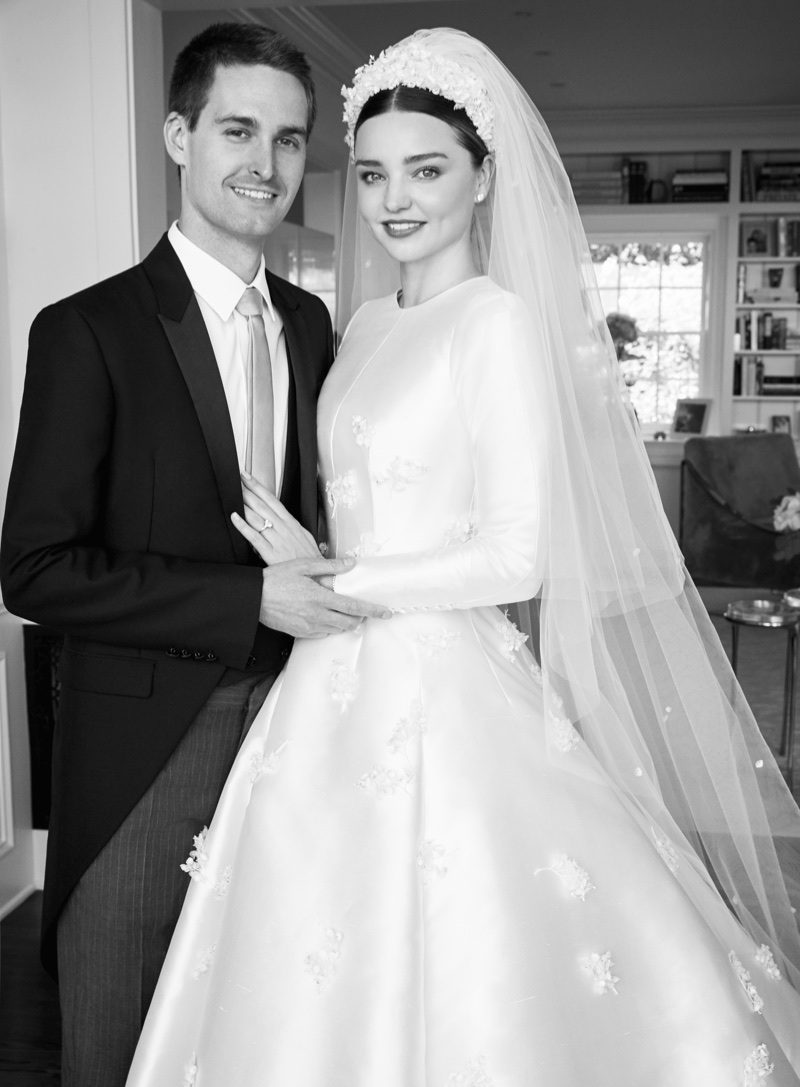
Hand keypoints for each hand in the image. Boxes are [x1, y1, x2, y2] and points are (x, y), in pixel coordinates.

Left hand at [235, 471, 320, 563]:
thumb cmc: (309, 558)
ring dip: (244, 505)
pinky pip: (254, 537)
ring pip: (257, 518)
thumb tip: (281, 518)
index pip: (272, 500)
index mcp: (291, 523)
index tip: (247, 477)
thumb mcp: (304, 536)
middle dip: (248, 492)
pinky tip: (235, 518)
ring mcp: (277, 540)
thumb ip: (291, 526)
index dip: (258, 487)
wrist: (317, 576)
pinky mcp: (271, 553)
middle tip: (235, 481)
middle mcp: (283, 528)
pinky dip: (243, 526)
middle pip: (262, 506)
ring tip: (232, 495)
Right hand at [258, 556, 391, 637]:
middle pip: (349, 622)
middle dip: (360, 617)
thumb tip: (351, 564)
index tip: (386, 612)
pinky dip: (329, 625)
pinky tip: (324, 615)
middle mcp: (316, 616)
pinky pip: (323, 633)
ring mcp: (308, 627)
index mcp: (319, 598)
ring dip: (344, 621)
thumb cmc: (276, 579)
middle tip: (362, 609)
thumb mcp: (303, 566)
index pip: (353, 607)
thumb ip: (329, 566)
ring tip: (341, 610)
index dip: (372, 610)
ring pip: (337, 629)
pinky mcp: (300, 634)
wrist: (253, 598)